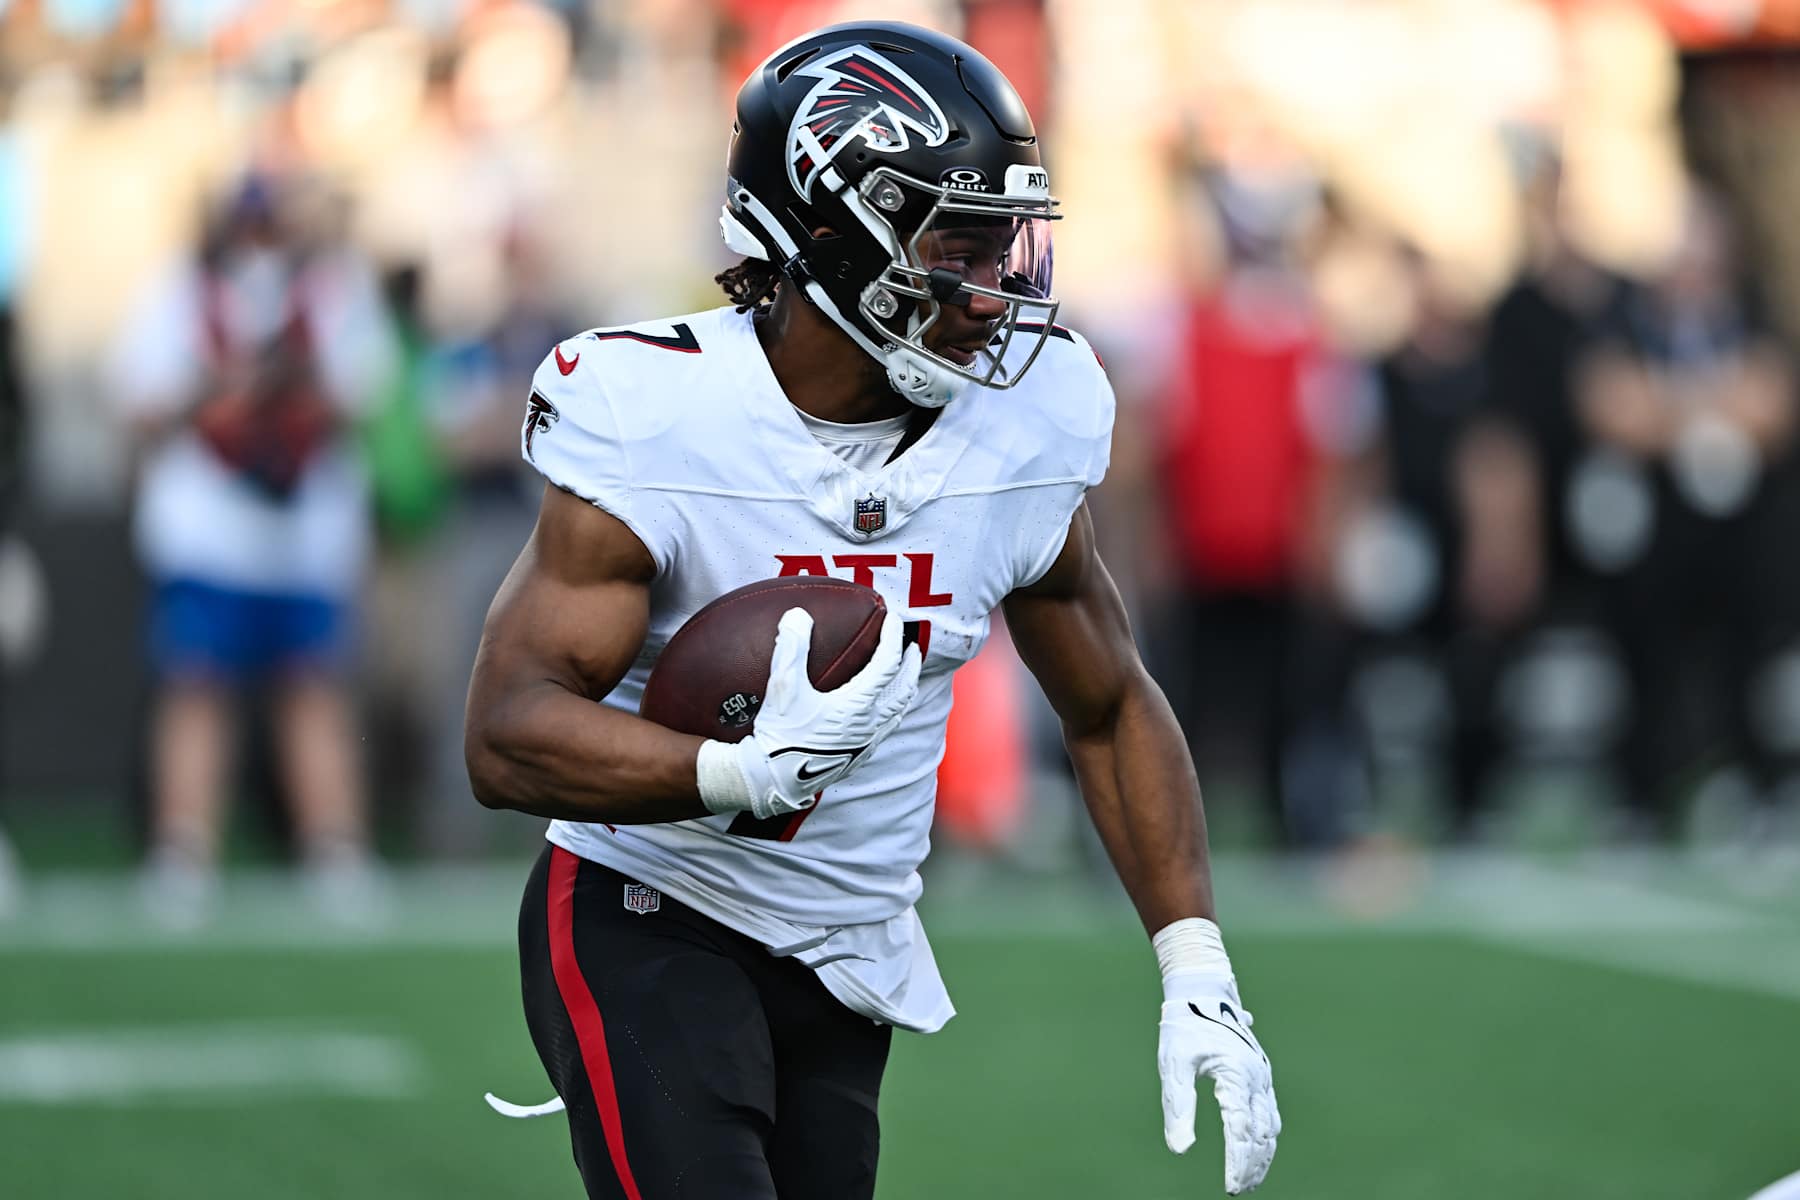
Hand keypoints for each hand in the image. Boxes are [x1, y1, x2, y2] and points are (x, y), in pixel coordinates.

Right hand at [699, 607, 920, 819]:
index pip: (887, 663)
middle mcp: (869, 724)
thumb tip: (798, 615)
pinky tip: (881, 712)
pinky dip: (892, 712)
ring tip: (904, 677)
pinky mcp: (858, 757)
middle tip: (913, 647)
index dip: (892, 638)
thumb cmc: (780, 734)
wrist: (774, 780)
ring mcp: (866, 743)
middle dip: (911, 665)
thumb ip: (791, 647)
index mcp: (857, 704)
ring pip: (898, 712)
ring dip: (905, 689)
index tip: (892, 620)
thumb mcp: (782, 688)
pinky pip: (886, 730)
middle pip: (903, 689)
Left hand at [1159, 972, 1279, 1193]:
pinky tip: (1257, 1151)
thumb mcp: (1172, 1065)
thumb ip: (1177, 1106)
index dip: (1237, 1162)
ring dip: (1261, 1155)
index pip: (1241, 1130)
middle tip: (1236, 1190)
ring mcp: (1262, 1076)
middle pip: (1261, 1133)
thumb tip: (1180, 1149)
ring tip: (1247, 1180)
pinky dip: (1266, 1137)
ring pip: (1271, 1126)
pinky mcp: (1260, 1074)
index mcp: (1236, 1075)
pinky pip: (1270, 1113)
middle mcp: (1257, 1078)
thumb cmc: (1184, 1026)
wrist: (1203, 990)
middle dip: (1251, 1165)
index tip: (1230, 1186)